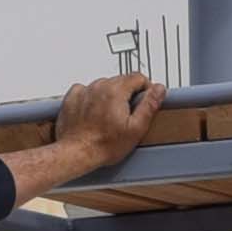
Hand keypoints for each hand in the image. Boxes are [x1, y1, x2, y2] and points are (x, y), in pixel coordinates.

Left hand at [17, 70, 165, 192]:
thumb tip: (159, 89)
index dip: (145, 88)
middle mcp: (99, 86)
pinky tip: (93, 113)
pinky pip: (86, 90)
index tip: (142, 101)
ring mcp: (84, 91)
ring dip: (109, 96)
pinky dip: (91, 98)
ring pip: (104, 85)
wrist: (76, 153)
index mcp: (116, 91)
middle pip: (120, 80)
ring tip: (108, 117)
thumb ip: (149, 105)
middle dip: (126, 94)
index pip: (138, 77)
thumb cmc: (103, 145)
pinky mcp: (72, 98)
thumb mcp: (136, 128)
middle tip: (125, 115)